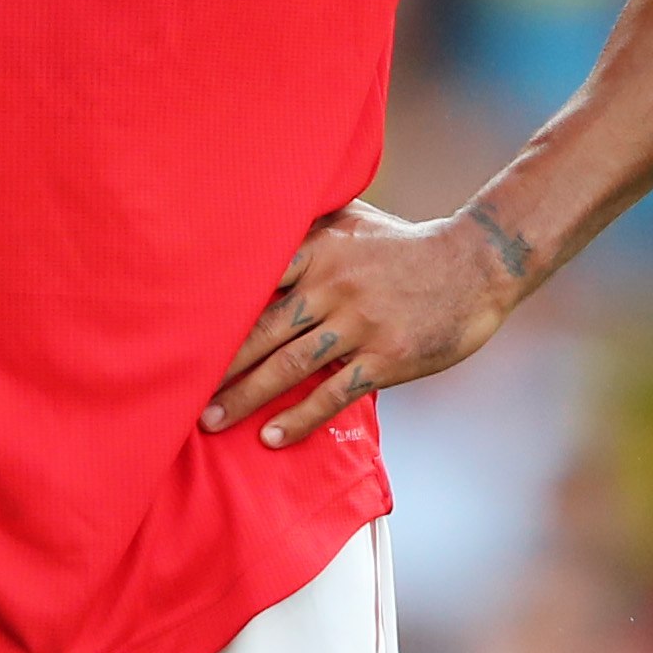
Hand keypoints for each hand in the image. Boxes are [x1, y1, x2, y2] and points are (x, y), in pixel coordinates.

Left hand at [206, 199, 528, 449]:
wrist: (477, 265)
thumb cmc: (405, 244)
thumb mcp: (353, 218)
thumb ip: (306, 222)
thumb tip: (251, 214)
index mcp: (319, 250)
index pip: (253, 279)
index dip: (213, 307)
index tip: (175, 330)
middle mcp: (333, 286)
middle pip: (262, 330)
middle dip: (217, 365)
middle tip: (177, 390)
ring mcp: (359, 324)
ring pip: (290, 366)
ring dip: (246, 397)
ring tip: (211, 421)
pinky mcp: (386, 359)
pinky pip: (334, 394)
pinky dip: (300, 419)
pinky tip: (272, 438)